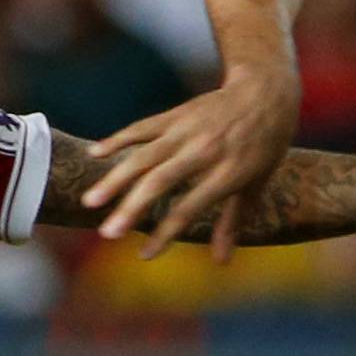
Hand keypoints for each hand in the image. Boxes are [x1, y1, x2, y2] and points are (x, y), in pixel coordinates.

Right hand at [83, 65, 301, 260]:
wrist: (266, 92)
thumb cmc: (264, 146)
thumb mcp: (256, 185)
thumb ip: (234, 222)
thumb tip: (221, 262)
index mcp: (228, 173)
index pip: (191, 208)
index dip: (167, 233)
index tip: (145, 255)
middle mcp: (205, 151)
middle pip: (161, 182)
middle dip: (132, 209)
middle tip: (107, 233)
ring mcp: (188, 130)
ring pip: (145, 156)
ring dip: (115, 179)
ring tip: (90, 202)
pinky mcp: (176, 114)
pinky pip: (142, 128)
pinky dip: (118, 140)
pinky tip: (95, 155)